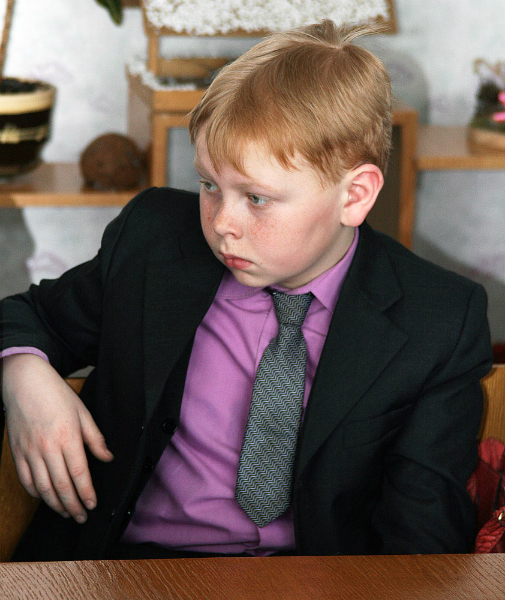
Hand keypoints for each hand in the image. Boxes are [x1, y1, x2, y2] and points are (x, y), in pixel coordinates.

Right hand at [2, 354, 113, 522]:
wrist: (25, 382)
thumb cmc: (56, 394)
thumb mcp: (82, 412)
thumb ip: (95, 438)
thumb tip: (107, 457)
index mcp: (67, 437)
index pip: (79, 473)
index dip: (86, 493)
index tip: (93, 505)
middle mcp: (47, 447)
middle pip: (61, 485)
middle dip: (73, 505)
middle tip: (82, 516)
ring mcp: (29, 451)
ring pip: (42, 487)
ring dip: (55, 504)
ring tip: (66, 513)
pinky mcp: (17, 452)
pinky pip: (25, 479)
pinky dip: (35, 493)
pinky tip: (45, 497)